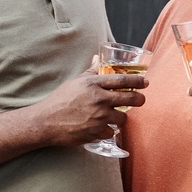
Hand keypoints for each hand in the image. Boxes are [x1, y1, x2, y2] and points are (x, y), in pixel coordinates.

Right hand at [28, 71, 143, 147]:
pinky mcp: (96, 132)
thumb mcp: (75, 82)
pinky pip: (111, 132)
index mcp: (93, 84)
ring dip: (119, 117)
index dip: (137, 82)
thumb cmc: (59, 100)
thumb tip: (98, 59)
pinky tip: (99, 127)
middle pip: (130, 99)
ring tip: (112, 116)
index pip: (122, 80)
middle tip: (140, 99)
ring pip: (122, 118)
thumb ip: (90, 72)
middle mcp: (99, 100)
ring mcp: (98, 117)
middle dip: (139, 99)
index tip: (145, 83)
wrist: (45, 122)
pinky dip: (107, 130)